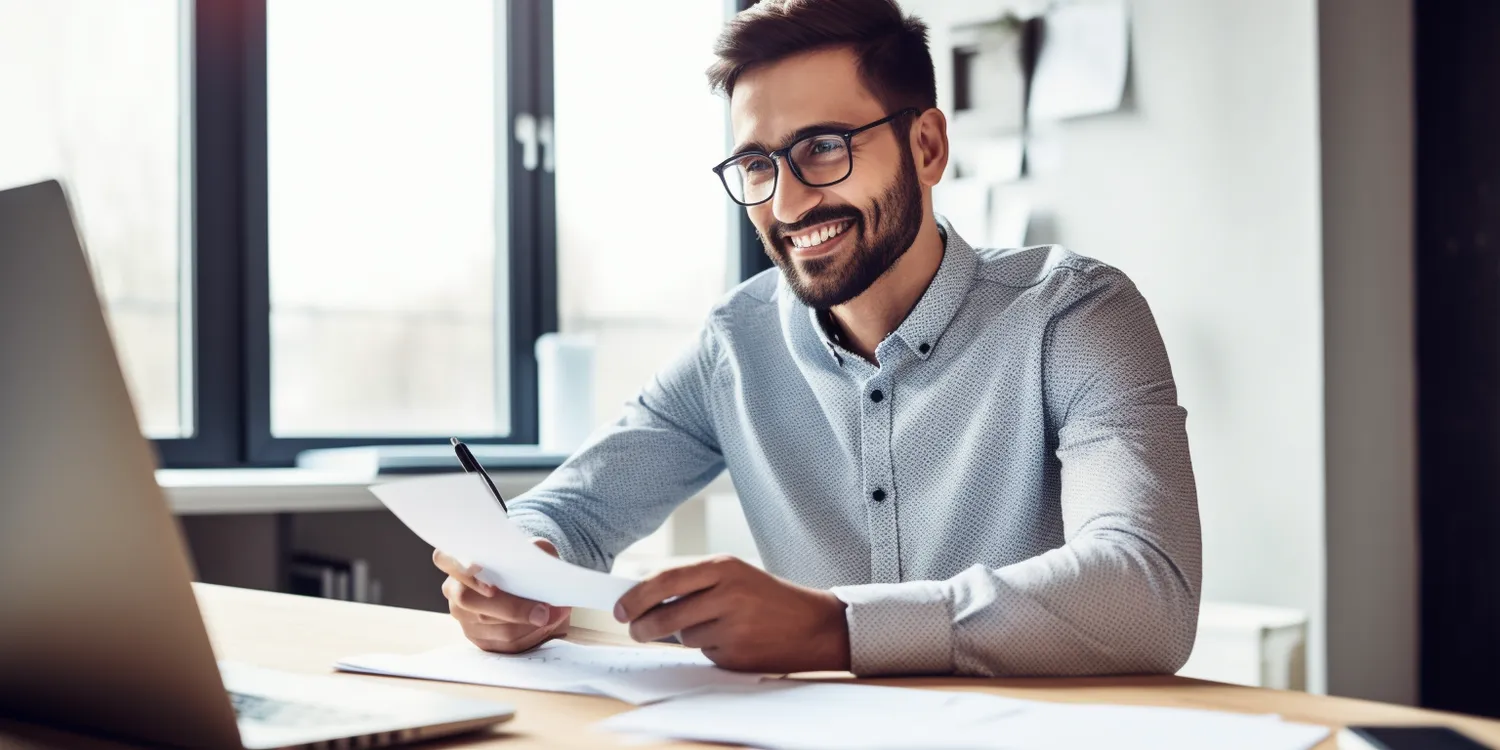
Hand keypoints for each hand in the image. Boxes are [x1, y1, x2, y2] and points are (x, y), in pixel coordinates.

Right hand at [433, 540, 570, 652]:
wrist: (528, 584)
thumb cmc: (525, 562)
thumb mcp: (533, 548)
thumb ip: (536, 551)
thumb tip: (543, 567)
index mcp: (458, 558)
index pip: (446, 559)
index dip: (464, 570)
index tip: (490, 583)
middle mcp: (454, 588)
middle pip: (471, 601)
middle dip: (511, 608)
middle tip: (542, 611)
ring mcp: (463, 617)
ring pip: (493, 626)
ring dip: (529, 624)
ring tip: (555, 614)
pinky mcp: (478, 638)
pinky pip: (504, 643)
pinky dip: (531, 635)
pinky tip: (546, 625)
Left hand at [612, 555, 849, 672]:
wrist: (813, 624)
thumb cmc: (766, 597)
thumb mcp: (734, 575)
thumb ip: (693, 583)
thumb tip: (643, 601)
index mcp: (724, 567)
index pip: (665, 581)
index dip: (636, 597)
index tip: (619, 608)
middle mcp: (728, 594)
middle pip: (666, 616)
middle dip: (643, 626)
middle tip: (635, 630)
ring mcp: (733, 627)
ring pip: (684, 637)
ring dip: (687, 636)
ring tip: (713, 626)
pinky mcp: (737, 655)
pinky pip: (704, 654)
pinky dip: (709, 649)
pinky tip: (732, 640)